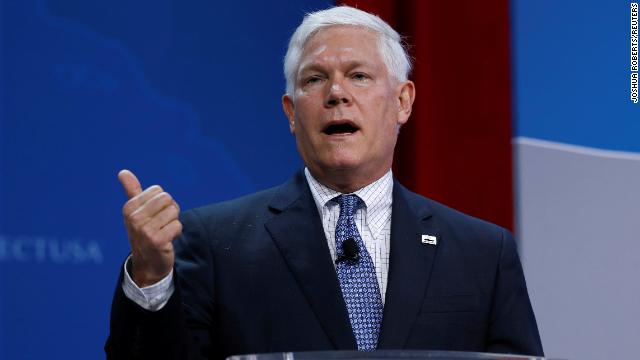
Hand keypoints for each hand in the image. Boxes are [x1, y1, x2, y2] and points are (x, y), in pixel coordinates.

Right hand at [118, 169, 181, 286]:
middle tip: (162, 224)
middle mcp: (134, 218)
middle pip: (167, 199)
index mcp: (129, 207)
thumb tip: (123, 172)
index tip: (154, 215)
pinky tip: (167, 240)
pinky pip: (178, 226)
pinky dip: (176, 233)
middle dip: (170, 210)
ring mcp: (145, 230)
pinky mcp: (157, 241)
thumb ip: (132, 190)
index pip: (158, 190)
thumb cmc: (144, 233)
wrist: (147, 264)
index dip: (162, 202)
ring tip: (164, 232)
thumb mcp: (135, 212)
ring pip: (174, 212)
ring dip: (173, 222)